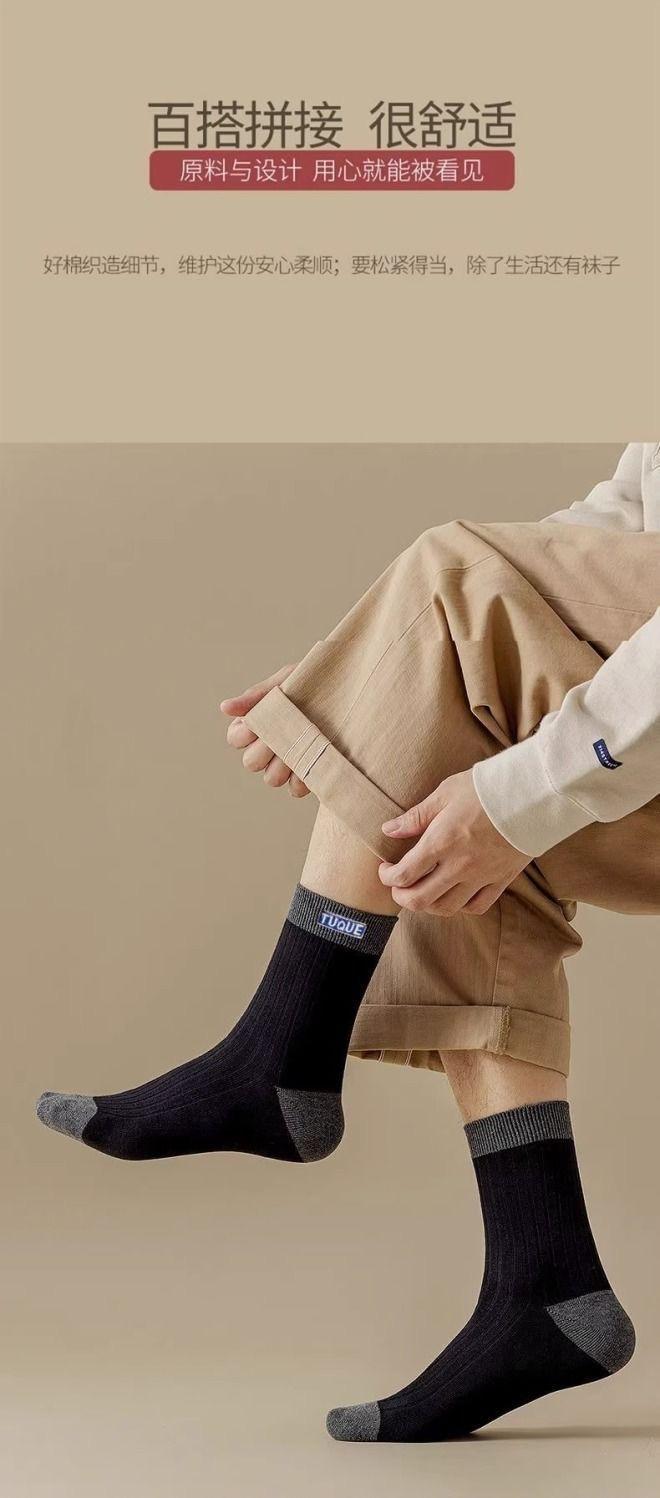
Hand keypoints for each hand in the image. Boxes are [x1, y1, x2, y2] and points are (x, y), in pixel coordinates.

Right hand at [219, 665, 309, 796]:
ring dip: (283, 765)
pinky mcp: (309, 775)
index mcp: (258, 723)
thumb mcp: (286, 681)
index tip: (260, 721)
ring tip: (301, 746)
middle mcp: (269, 746)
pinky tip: (313, 759)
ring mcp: (289, 763)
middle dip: (266, 749)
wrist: (352, 690)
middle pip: (251, 762)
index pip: (235, 739)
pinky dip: (302, 777)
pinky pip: (295, 789)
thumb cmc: (315, 681)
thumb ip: (256, 696)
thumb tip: (224, 708)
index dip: (245, 734)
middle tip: (285, 732)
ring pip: (271, 779)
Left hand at [378, 768, 529, 914]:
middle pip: (420, 899)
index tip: (386, 869)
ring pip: (446, 908)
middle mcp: (459, 865)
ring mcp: (482, 876)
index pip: (404, 874)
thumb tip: (388, 830)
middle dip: (401, 897)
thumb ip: (416, 817)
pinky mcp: (501, 880)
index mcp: (441, 842)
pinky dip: (460, 906)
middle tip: (398, 886)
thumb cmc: (487, 787)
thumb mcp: (445, 793)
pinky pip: (477, 906)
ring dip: (428, 904)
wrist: (533, 794)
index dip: (387, 877)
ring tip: (423, 890)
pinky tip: (454, 894)